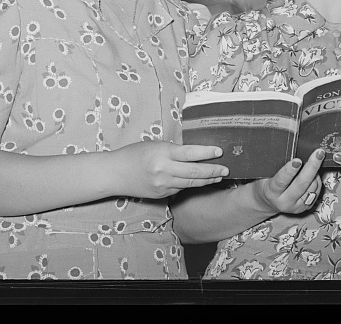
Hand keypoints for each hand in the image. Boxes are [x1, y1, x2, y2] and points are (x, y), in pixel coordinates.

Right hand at [113, 141, 229, 198]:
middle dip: (213, 171)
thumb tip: (193, 153)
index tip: (220, 152)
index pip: (190, 153)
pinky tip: (199, 181)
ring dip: (206, 180)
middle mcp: (164, 171)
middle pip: (194, 172)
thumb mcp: (154, 145)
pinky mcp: (161, 195)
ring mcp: (163, 185)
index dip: (207, 153)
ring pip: (190, 183)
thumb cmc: (133, 154)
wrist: (114, 174)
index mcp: (162, 154)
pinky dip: (191, 184)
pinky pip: (180, 189)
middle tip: (226, 169)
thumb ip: (172, 150)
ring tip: (219, 176)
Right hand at [250, 149, 326, 215]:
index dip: (290, 171)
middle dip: (312, 167)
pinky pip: (316, 192)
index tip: (297, 160)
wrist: (266, 202)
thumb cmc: (265, 183)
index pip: (281, 181)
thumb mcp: (264, 174)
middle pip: (301, 185)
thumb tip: (291, 151)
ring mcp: (296, 207)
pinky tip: (314, 172)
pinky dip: (317, 180)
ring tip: (315, 159)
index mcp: (272, 192)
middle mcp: (285, 202)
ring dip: (315, 172)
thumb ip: (275, 166)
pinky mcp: (305, 208)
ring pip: (312, 188)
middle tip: (319, 153)